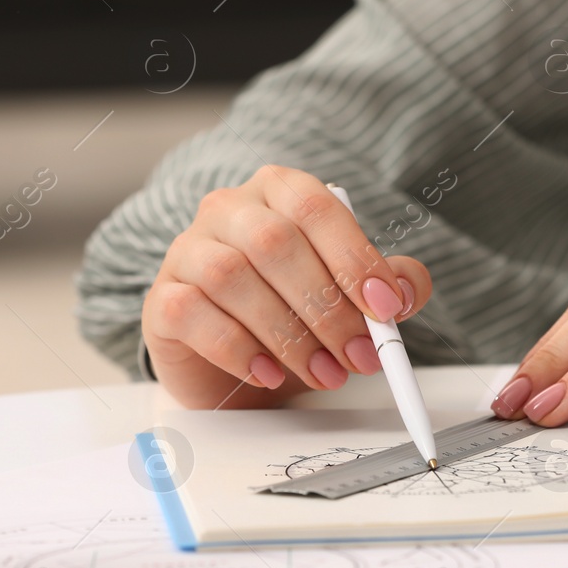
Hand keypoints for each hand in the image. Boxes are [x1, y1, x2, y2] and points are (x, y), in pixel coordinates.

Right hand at [143, 165, 431, 408]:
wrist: (233, 366)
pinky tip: (268, 373)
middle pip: (274, 243)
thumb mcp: (349, 298)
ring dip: (288, 334)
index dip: (353, 256)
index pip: (315, 207)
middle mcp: (228, 210)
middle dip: (326, 307)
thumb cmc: (294, 315)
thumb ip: (388, 285)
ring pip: (232, 277)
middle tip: (360, 357)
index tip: (385, 307)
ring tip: (324, 375)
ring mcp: (187, 251)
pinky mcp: (161, 299)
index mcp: (279, 192)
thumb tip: (406, 290)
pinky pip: (192, 313)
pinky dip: (236, 348)